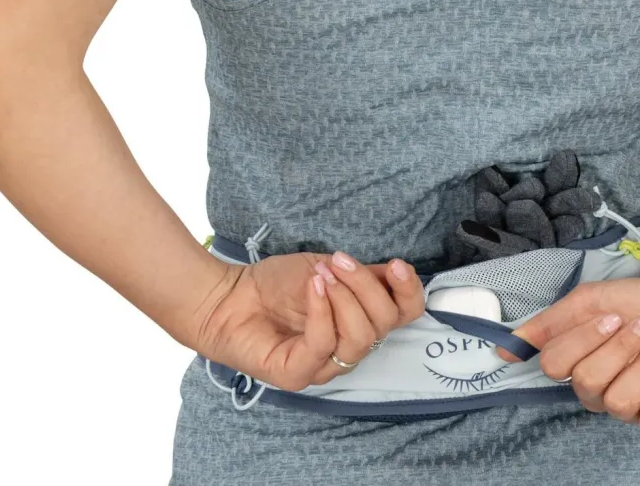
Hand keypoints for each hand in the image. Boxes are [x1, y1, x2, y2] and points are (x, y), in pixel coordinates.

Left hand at [193, 250, 426, 389]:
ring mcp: (324, 367)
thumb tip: (392, 270)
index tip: (395, 264)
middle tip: (338, 262)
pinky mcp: (297, 376)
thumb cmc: (278, 283)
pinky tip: (313, 288)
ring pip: (359, 339)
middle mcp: (349, 348)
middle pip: (384, 323)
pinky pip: (323, 346)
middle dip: (365, 286)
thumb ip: (361, 274)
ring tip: (320, 276)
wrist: (230, 295)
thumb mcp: (328, 267)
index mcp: (363, 320)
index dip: (409, 291)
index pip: (405, 315)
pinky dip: (322, 312)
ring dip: (344, 298)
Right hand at [494, 271, 639, 436]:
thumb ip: (548, 324)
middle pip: (587, 381)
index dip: (583, 340)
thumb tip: (503, 351)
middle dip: (621, 347)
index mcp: (575, 363)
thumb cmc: (637, 303)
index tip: (611, 316)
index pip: (555, 366)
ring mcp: (626, 408)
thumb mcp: (589, 300)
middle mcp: (595, 391)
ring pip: (618, 401)